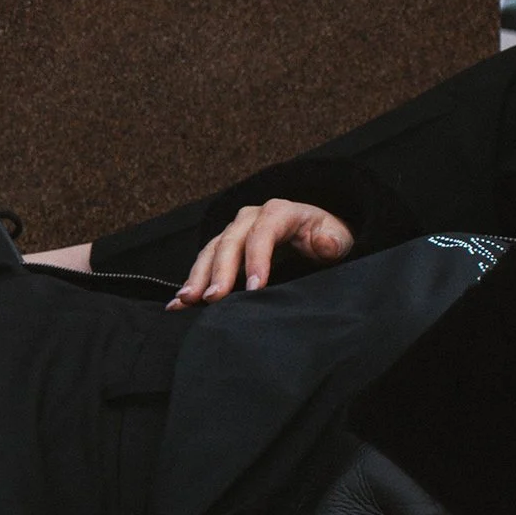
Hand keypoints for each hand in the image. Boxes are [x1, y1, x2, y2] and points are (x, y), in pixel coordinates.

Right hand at [171, 199, 353, 307]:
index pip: (264, 232)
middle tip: (213, 298)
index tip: (254, 288)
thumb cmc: (326, 236)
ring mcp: (235, 231)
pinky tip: (178, 302)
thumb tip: (323, 242)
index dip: (257, 259)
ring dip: (198, 276)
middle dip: (220, 270)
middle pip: (231, 241)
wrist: (316, 234)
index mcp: (281, 212)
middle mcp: (252, 218)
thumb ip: (333, 241)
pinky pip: (205, 262)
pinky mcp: (225, 247)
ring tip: (187, 300)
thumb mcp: (338, 237)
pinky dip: (192, 282)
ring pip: (212, 250)